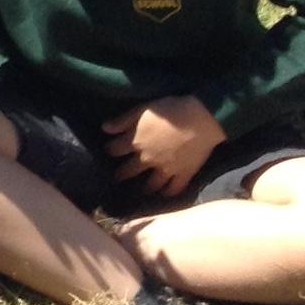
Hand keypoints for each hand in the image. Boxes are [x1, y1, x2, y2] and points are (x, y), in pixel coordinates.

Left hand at [103, 96, 225, 196]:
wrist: (200, 119)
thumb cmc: (170, 110)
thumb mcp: (142, 109)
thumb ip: (123, 121)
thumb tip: (104, 128)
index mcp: (135, 141)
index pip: (115, 149)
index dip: (110, 150)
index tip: (109, 151)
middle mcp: (148, 158)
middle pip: (129, 170)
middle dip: (121, 174)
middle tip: (118, 178)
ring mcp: (166, 168)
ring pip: (151, 183)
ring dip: (144, 188)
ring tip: (141, 191)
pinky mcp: (184, 173)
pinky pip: (175, 188)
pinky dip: (169, 193)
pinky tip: (165, 195)